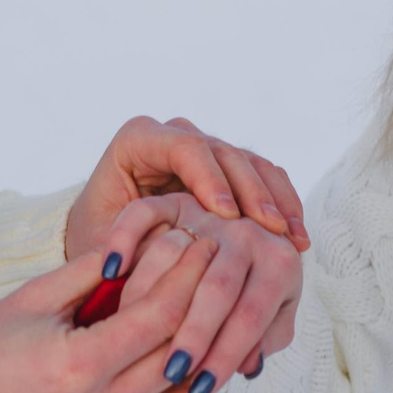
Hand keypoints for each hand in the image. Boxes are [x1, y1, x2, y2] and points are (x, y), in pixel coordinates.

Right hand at [0, 221, 223, 392]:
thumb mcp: (28, 300)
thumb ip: (90, 270)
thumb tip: (144, 235)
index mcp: (77, 366)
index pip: (159, 313)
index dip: (188, 273)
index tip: (202, 242)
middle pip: (180, 352)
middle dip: (205, 305)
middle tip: (219, 270)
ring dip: (202, 353)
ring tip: (211, 312)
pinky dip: (177, 389)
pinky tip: (181, 355)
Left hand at [64, 115, 309, 260]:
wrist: (105, 238)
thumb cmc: (95, 240)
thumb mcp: (100, 240)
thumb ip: (128, 242)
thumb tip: (164, 256)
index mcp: (138, 141)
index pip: (183, 147)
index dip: (209, 179)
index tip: (227, 215)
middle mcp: (175, 135)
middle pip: (223, 152)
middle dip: (251, 191)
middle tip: (271, 229)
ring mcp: (206, 150)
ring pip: (250, 163)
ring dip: (275, 201)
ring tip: (293, 239)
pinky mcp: (228, 171)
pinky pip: (264, 179)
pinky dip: (282, 206)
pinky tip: (296, 239)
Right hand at [95, 192, 302, 392]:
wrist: (254, 224)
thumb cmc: (266, 287)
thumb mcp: (278, 314)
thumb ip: (266, 339)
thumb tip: (247, 366)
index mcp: (281, 262)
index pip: (251, 316)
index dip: (225, 355)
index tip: (200, 389)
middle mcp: (249, 232)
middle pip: (216, 288)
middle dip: (193, 335)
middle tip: (169, 372)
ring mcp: (210, 213)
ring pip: (177, 254)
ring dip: (152, 296)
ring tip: (135, 339)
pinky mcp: (175, 200)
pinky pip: (144, 214)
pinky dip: (124, 239)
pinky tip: (110, 273)